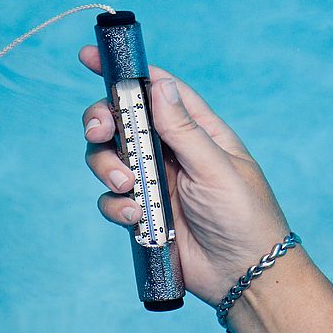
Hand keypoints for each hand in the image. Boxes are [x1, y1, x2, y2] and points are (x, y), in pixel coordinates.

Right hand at [79, 46, 289, 305]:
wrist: (242, 275)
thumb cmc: (244, 216)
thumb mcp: (216, 168)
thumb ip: (184, 130)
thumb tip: (159, 85)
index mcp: (197, 132)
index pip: (159, 91)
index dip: (126, 73)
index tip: (88, 58)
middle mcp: (172, 153)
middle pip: (123, 123)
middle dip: (103, 123)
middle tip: (100, 132)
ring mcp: (156, 184)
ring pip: (110, 160)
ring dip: (107, 168)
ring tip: (128, 186)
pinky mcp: (144, 214)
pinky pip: (113, 200)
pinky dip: (116, 206)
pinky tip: (136, 218)